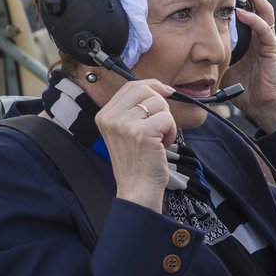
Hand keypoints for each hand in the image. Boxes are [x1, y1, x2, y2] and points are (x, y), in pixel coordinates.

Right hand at [94, 79, 176, 210]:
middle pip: (145, 90)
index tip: (165, 91)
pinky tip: (161, 145)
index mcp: (104, 115)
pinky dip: (171, 131)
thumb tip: (159, 88)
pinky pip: (167, 118)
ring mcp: (125, 124)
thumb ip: (134, 109)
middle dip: (161, 104)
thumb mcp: (125, 131)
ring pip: (159, 104)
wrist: (137, 189)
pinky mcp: (142, 133)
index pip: (130, 86)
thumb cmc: (136, 162)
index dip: (152, 85)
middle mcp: (111, 118)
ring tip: (157, 139)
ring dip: (166, 121)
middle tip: (159, 125)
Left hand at [222, 0, 275, 132]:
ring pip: (264, 10)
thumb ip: (211, 59)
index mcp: (250, 39)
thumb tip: (187, 56)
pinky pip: (265, 29)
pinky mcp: (272, 50)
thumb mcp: (222, 70)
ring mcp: (268, 41)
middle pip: (256, 4)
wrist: (264, 107)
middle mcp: (261, 36)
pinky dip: (254, 19)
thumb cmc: (245, 90)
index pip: (245, 10)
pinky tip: (242, 13)